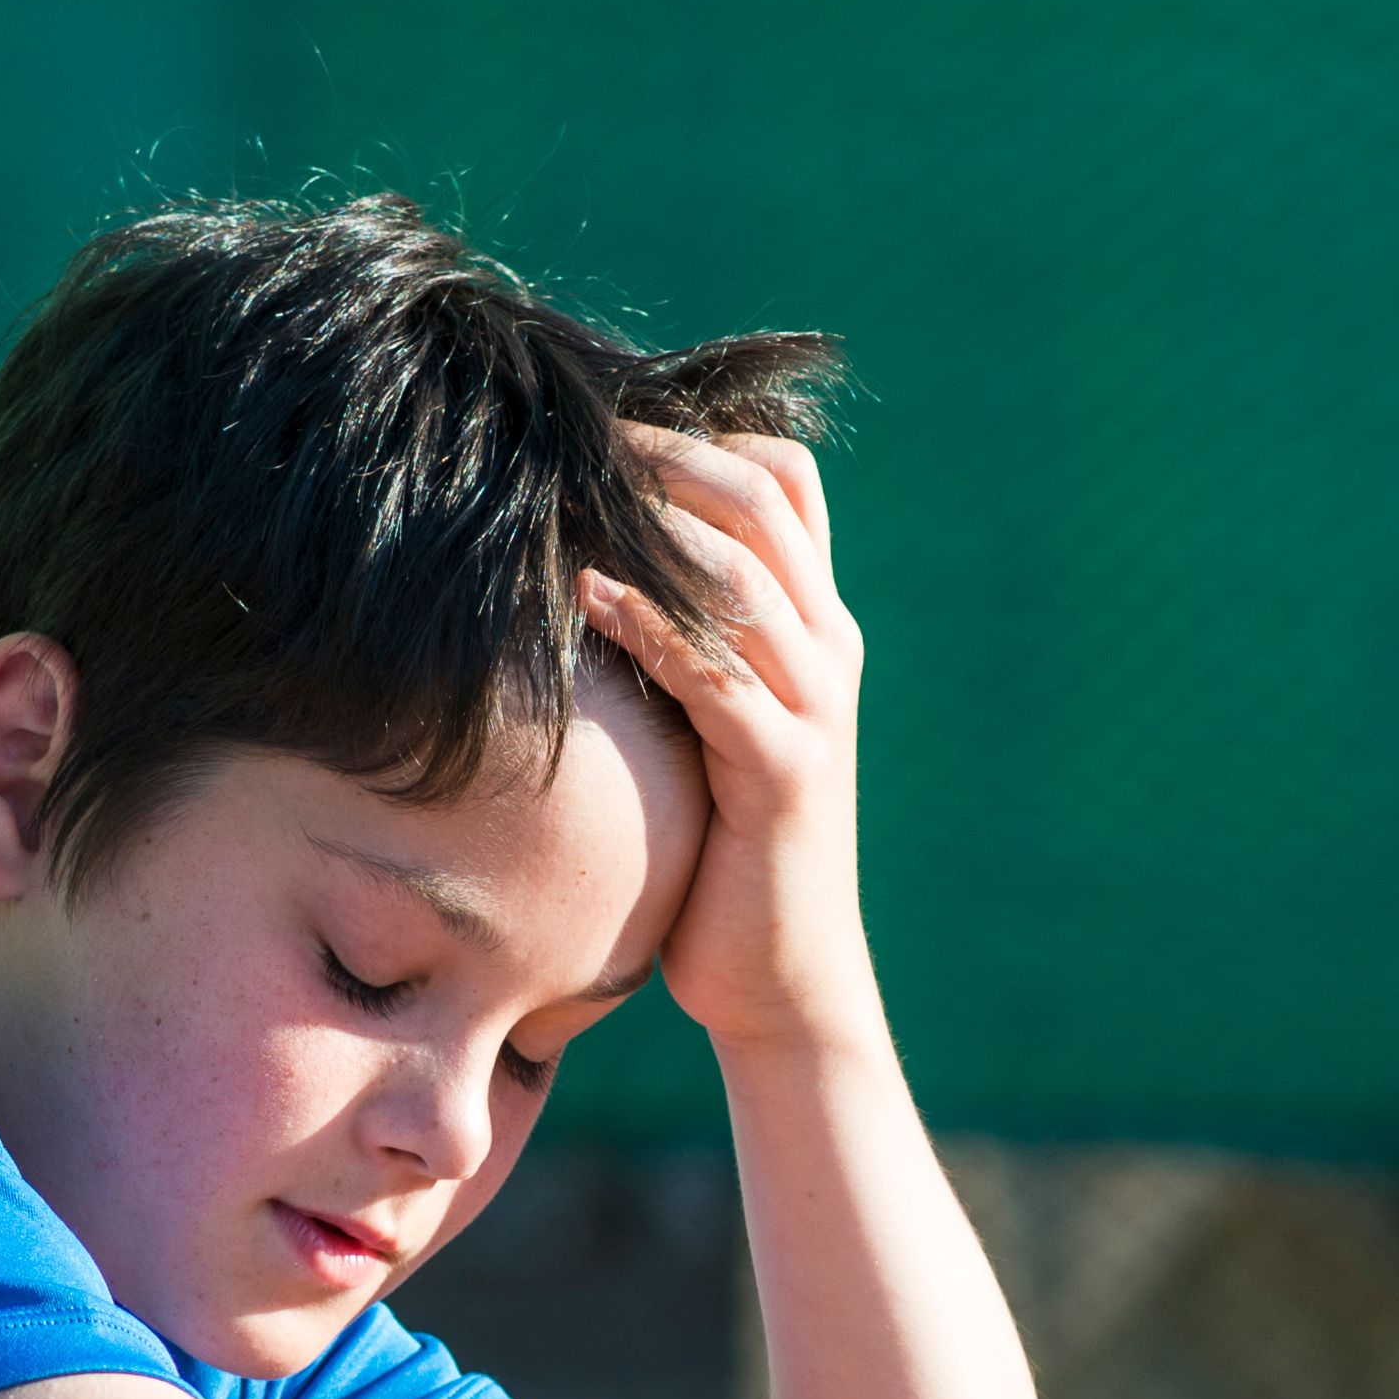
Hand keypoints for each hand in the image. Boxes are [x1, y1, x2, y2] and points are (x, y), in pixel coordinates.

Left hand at [577, 428, 875, 1075]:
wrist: (785, 980)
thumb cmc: (729, 854)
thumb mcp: (715, 728)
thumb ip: (688, 650)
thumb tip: (588, 570)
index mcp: (818, 628)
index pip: (786, 480)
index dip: (706, 431)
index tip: (611, 419)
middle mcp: (829, 651)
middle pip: (762, 499)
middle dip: (666, 450)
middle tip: (574, 428)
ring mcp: (815, 708)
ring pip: (743, 572)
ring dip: (652, 518)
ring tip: (570, 484)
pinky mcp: (781, 770)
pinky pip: (713, 672)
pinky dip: (648, 620)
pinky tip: (585, 589)